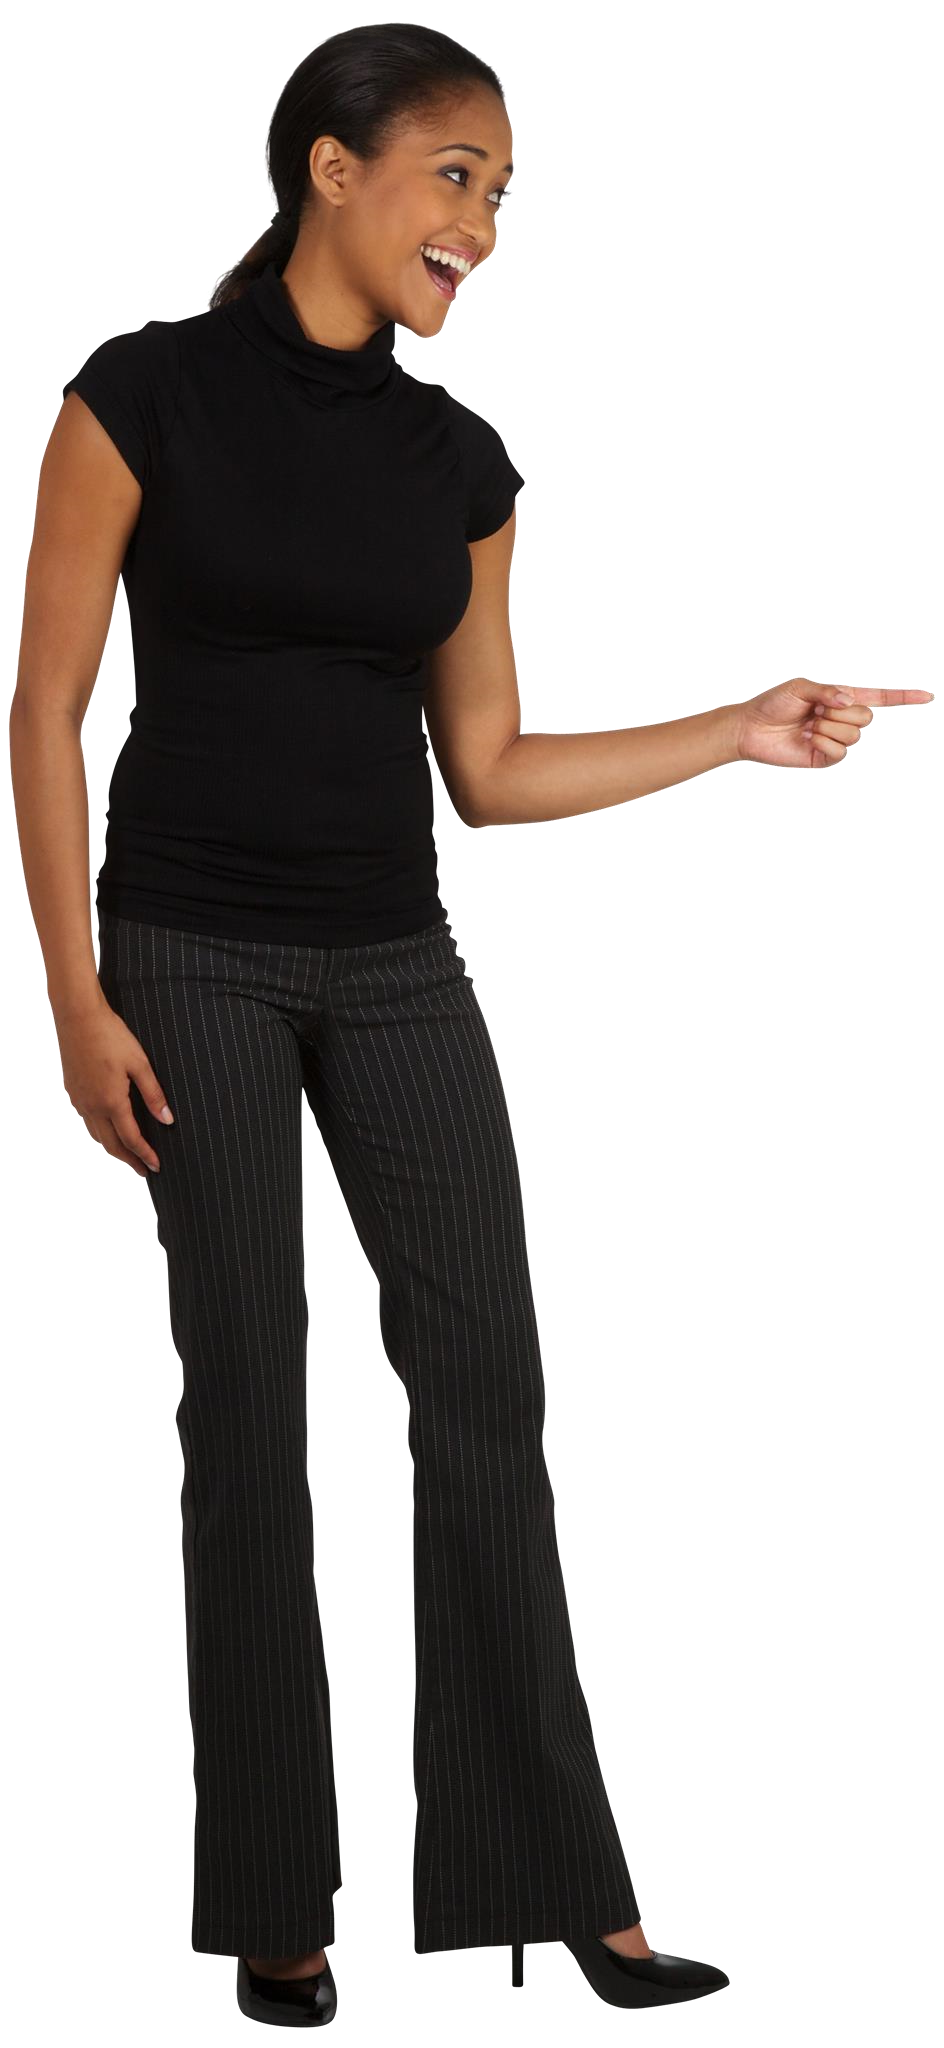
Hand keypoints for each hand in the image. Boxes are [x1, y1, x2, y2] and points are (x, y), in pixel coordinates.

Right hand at [56, 997, 175, 1178]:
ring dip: (113, 1150)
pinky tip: (108, 1131)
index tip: (156, 1167)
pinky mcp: (71, 1092)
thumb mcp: (140, 1064)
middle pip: (111, 1145)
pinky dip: (100, 1134)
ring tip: (128, 1158)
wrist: (77, 1017)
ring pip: (96, 1136)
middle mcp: (91, 1107)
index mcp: (111, 1102)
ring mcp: (78, 1101)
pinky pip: (86, 1122)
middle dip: (129, 1161)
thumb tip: (168, 1121)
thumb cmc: (112, 1036)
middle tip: (144, 1172)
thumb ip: (154, 1094)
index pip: (131, 1140)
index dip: (145, 1155)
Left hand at [733, 677, 934, 769]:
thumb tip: (849, 700)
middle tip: (815, 713)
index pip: (881, 698)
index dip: (905, 697)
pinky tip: (807, 739)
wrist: (750, 728)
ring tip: (808, 726)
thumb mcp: (800, 687)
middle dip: (841, 713)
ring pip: (855, 735)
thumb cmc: (774, 703)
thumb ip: (827, 690)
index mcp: (842, 697)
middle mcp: (843, 719)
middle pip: (867, 718)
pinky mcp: (825, 758)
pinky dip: (825, 743)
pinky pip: (841, 752)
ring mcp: (836, 740)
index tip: (929, 696)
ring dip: (829, 727)